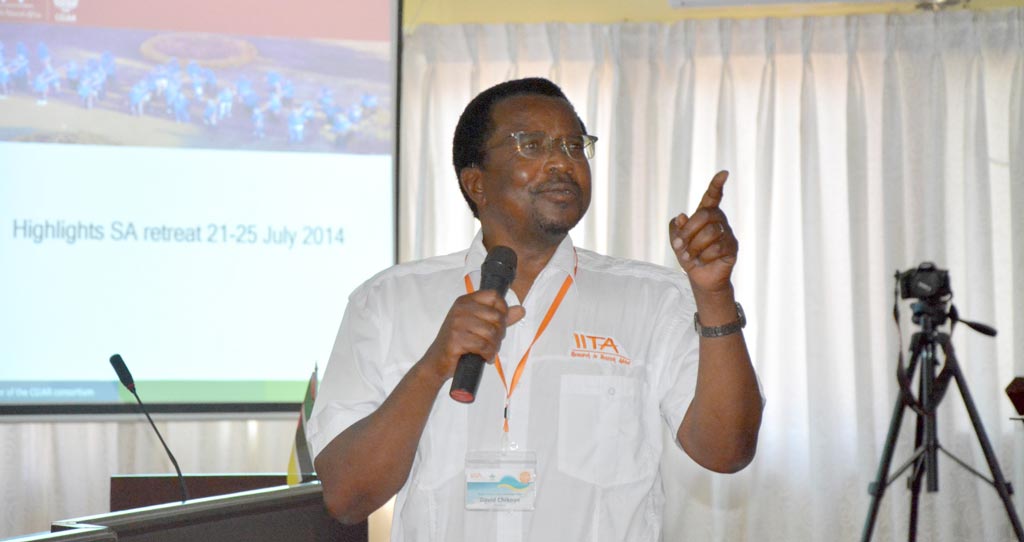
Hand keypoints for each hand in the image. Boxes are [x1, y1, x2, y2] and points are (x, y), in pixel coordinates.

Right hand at [420, 290, 525, 382]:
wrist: (437, 361)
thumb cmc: (458, 342)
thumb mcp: (478, 325)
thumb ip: (500, 317)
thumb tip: (521, 310)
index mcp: (466, 301)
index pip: (494, 296)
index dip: (503, 310)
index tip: (500, 323)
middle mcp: (460, 309)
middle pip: (496, 316)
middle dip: (500, 333)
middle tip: (493, 343)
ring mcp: (457, 323)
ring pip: (491, 332)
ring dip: (494, 346)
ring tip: (489, 351)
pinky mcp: (456, 339)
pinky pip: (483, 345)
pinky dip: (488, 354)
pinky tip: (485, 358)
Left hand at [668, 170, 736, 293]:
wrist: (701, 279)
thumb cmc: (690, 257)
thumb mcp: (677, 242)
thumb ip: (676, 229)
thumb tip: (682, 216)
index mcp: (706, 215)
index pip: (712, 197)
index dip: (716, 185)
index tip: (724, 173)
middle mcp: (719, 221)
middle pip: (705, 215)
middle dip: (689, 230)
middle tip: (679, 245)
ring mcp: (727, 234)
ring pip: (711, 232)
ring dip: (695, 247)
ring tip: (690, 257)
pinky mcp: (732, 248)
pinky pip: (718, 248)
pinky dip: (705, 256)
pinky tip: (702, 261)